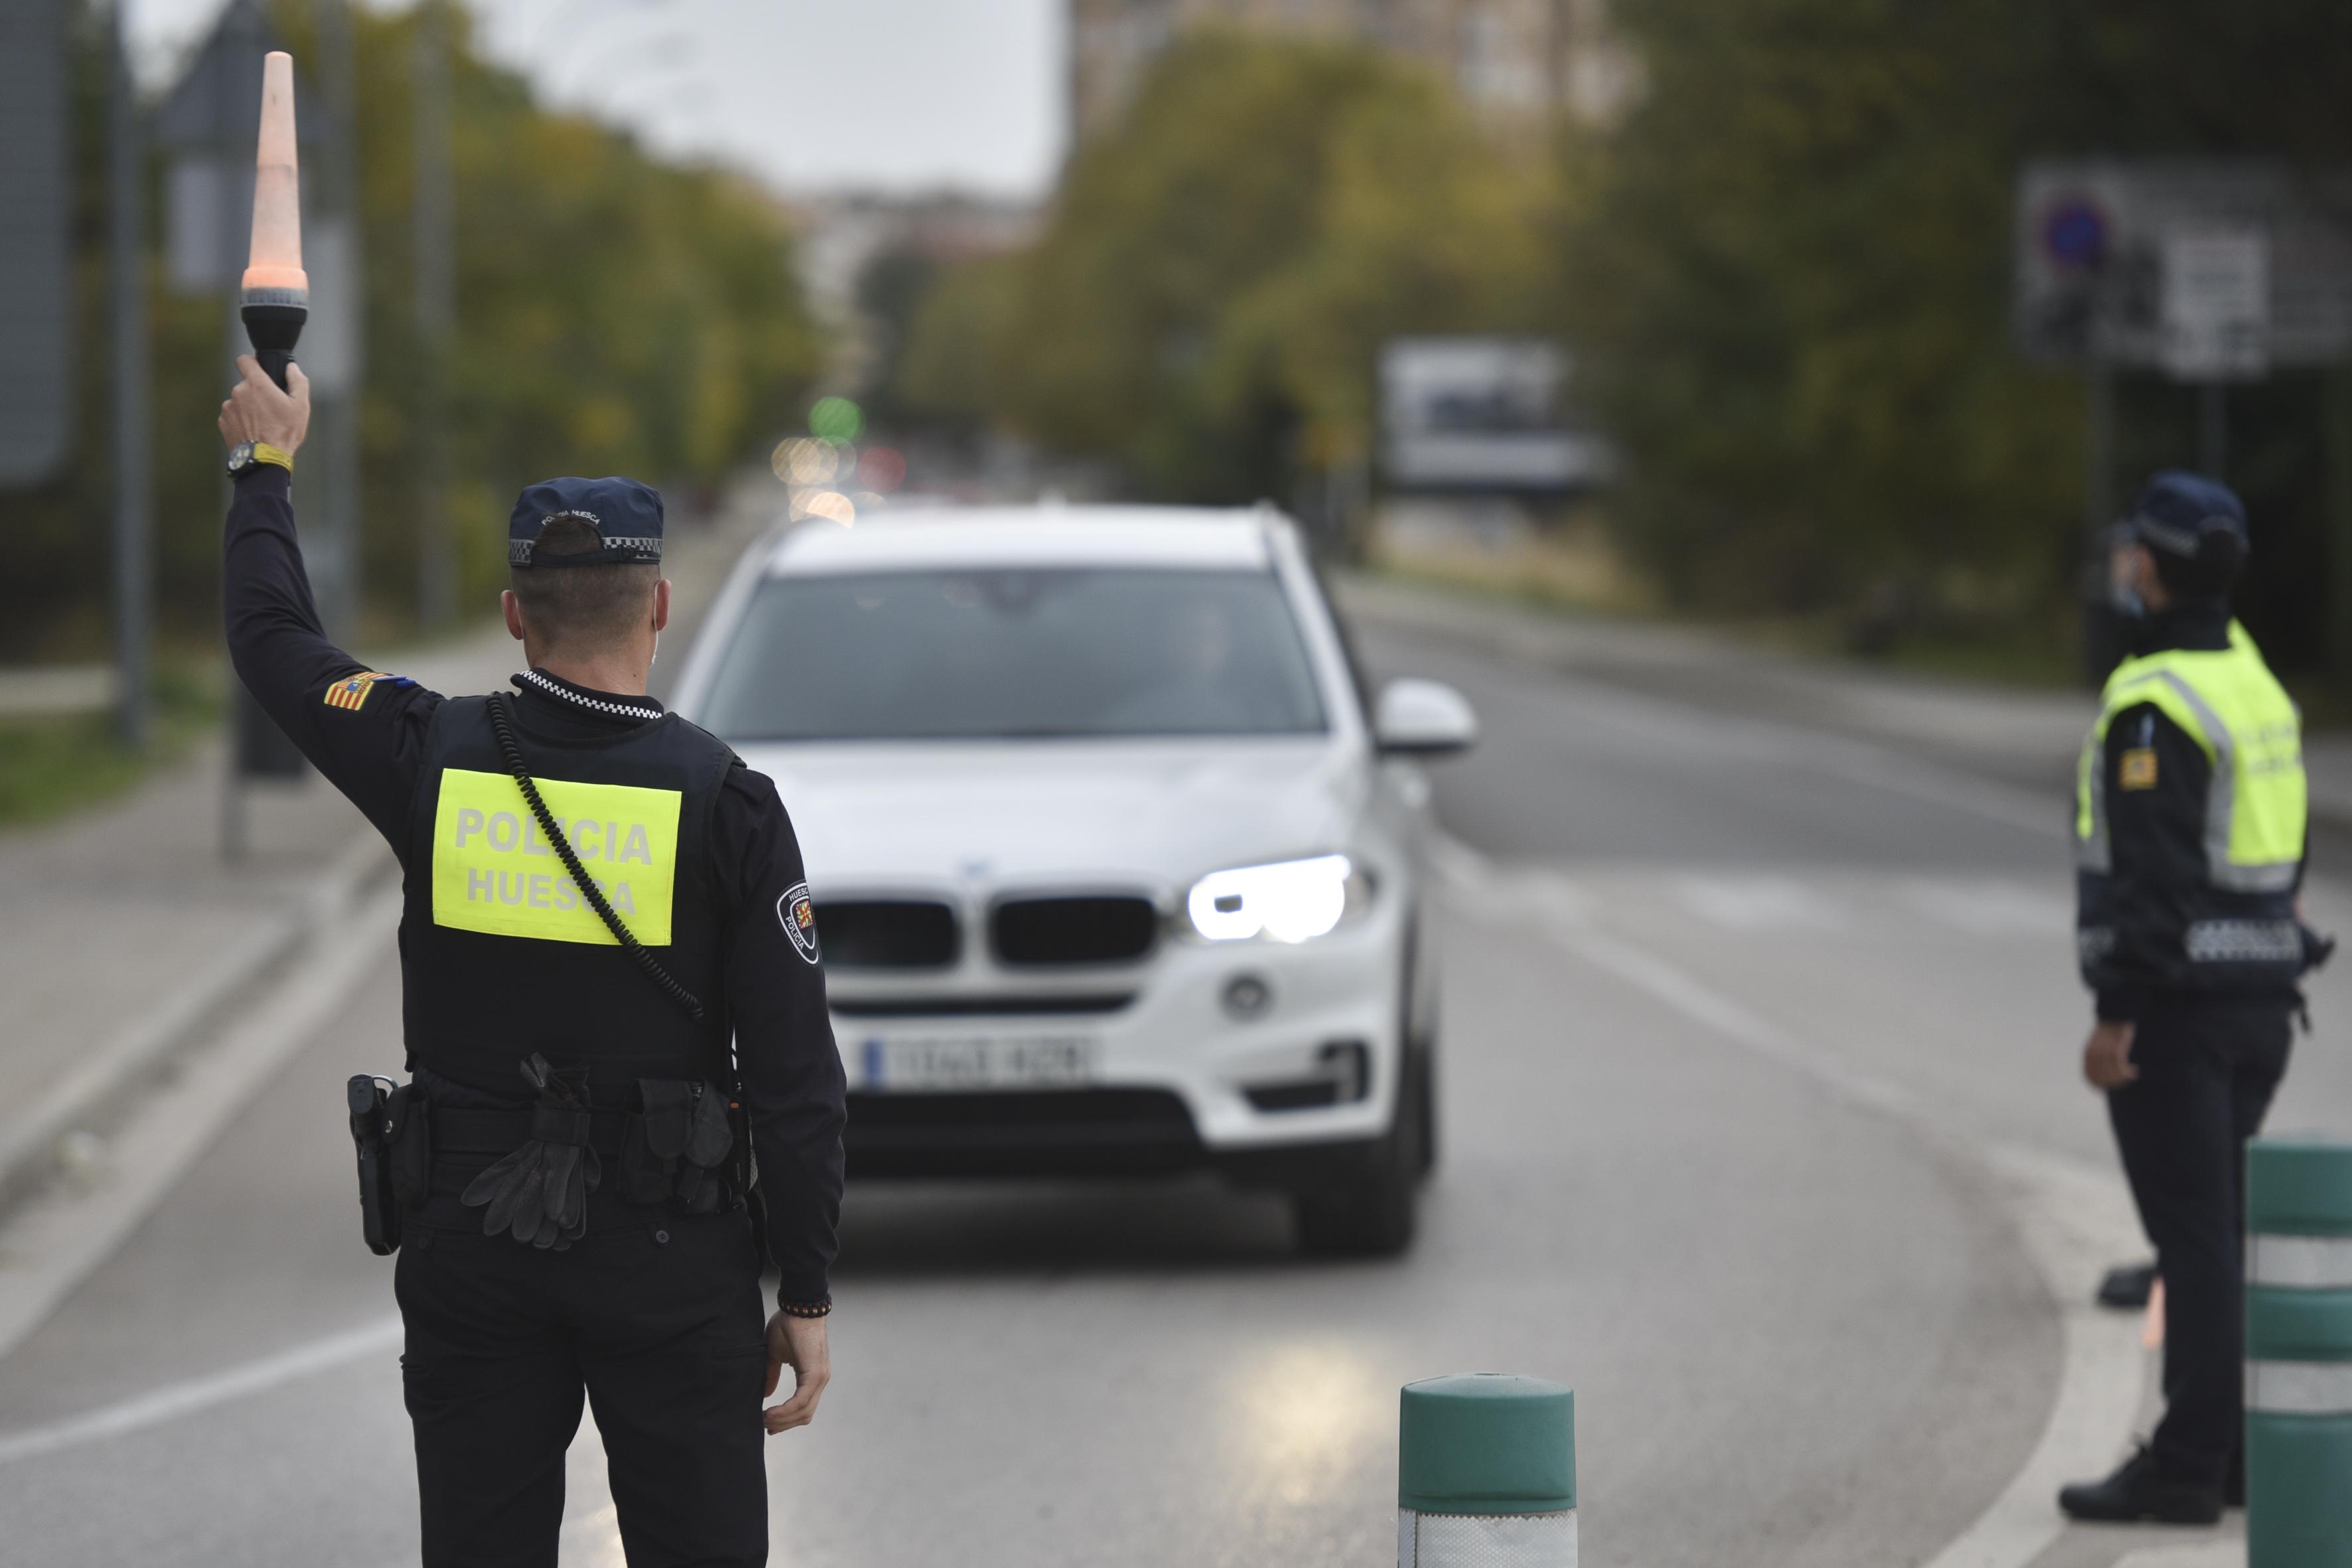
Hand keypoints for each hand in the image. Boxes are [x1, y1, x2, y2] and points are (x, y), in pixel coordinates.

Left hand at [217, 356, 309, 453]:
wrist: (264, 460)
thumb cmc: (284, 433)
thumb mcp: (301, 406)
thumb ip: (298, 381)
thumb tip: (291, 367)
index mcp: (257, 384)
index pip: (244, 360)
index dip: (252, 363)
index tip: (258, 370)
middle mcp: (238, 392)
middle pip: (246, 385)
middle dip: (256, 394)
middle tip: (270, 410)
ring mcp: (228, 407)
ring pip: (239, 402)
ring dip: (248, 409)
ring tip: (262, 425)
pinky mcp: (223, 422)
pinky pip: (232, 416)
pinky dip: (241, 421)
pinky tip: (253, 432)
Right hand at [763, 1310, 829, 1433]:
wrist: (798, 1307)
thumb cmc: (788, 1325)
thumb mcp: (775, 1355)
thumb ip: (772, 1374)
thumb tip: (766, 1393)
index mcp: (813, 1376)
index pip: (803, 1407)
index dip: (787, 1419)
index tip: (769, 1424)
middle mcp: (820, 1380)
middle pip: (805, 1415)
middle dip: (784, 1424)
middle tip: (766, 1427)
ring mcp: (820, 1377)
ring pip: (804, 1411)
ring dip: (783, 1420)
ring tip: (764, 1420)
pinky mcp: (815, 1373)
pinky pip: (801, 1401)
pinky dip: (786, 1410)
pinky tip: (770, 1413)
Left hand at [2082, 1020, 2137, 1089]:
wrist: (2114, 1017)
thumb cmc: (2109, 1032)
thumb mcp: (2098, 1046)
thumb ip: (2098, 1060)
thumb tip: (2104, 1075)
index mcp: (2087, 1055)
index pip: (2089, 1078)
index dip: (2098, 1086)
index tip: (2110, 1087)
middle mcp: (2093, 1056)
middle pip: (2102, 1080)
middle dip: (2115, 1083)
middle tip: (2125, 1080)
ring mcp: (2103, 1054)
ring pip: (2113, 1076)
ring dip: (2124, 1079)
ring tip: (2132, 1075)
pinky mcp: (2115, 1050)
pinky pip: (2121, 1068)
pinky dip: (2128, 1073)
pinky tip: (2135, 1070)